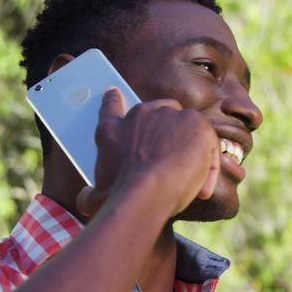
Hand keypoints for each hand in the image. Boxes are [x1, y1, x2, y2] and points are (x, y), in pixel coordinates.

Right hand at [76, 88, 219, 218]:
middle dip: (167, 131)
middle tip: (172, 158)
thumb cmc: (118, 198)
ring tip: (191, 183)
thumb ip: (88, 195)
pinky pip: (207, 143)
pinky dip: (208, 166)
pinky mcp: (195, 124)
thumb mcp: (95, 199)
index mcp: (112, 129)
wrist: (145, 194)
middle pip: (159, 111)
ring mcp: (169, 116)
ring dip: (191, 151)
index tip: (113, 93)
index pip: (110, 105)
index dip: (113, 99)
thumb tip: (83, 198)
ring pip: (187, 127)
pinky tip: (202, 188)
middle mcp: (139, 115)